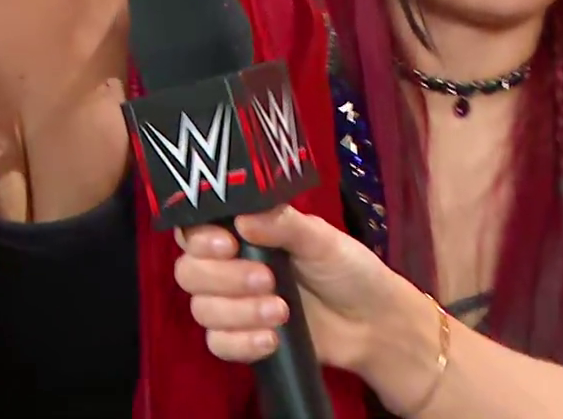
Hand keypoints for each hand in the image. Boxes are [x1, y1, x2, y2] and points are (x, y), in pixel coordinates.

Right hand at [173, 205, 431, 376]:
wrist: (373, 323)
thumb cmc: (347, 269)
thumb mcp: (321, 239)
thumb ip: (283, 224)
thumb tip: (243, 219)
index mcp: (242, 234)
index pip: (194, 232)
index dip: (200, 239)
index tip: (228, 245)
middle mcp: (228, 267)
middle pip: (189, 272)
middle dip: (224, 278)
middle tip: (266, 280)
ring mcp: (233, 306)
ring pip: (202, 310)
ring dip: (237, 312)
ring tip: (282, 312)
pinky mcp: (242, 340)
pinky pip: (218, 344)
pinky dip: (240, 342)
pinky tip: (271, 340)